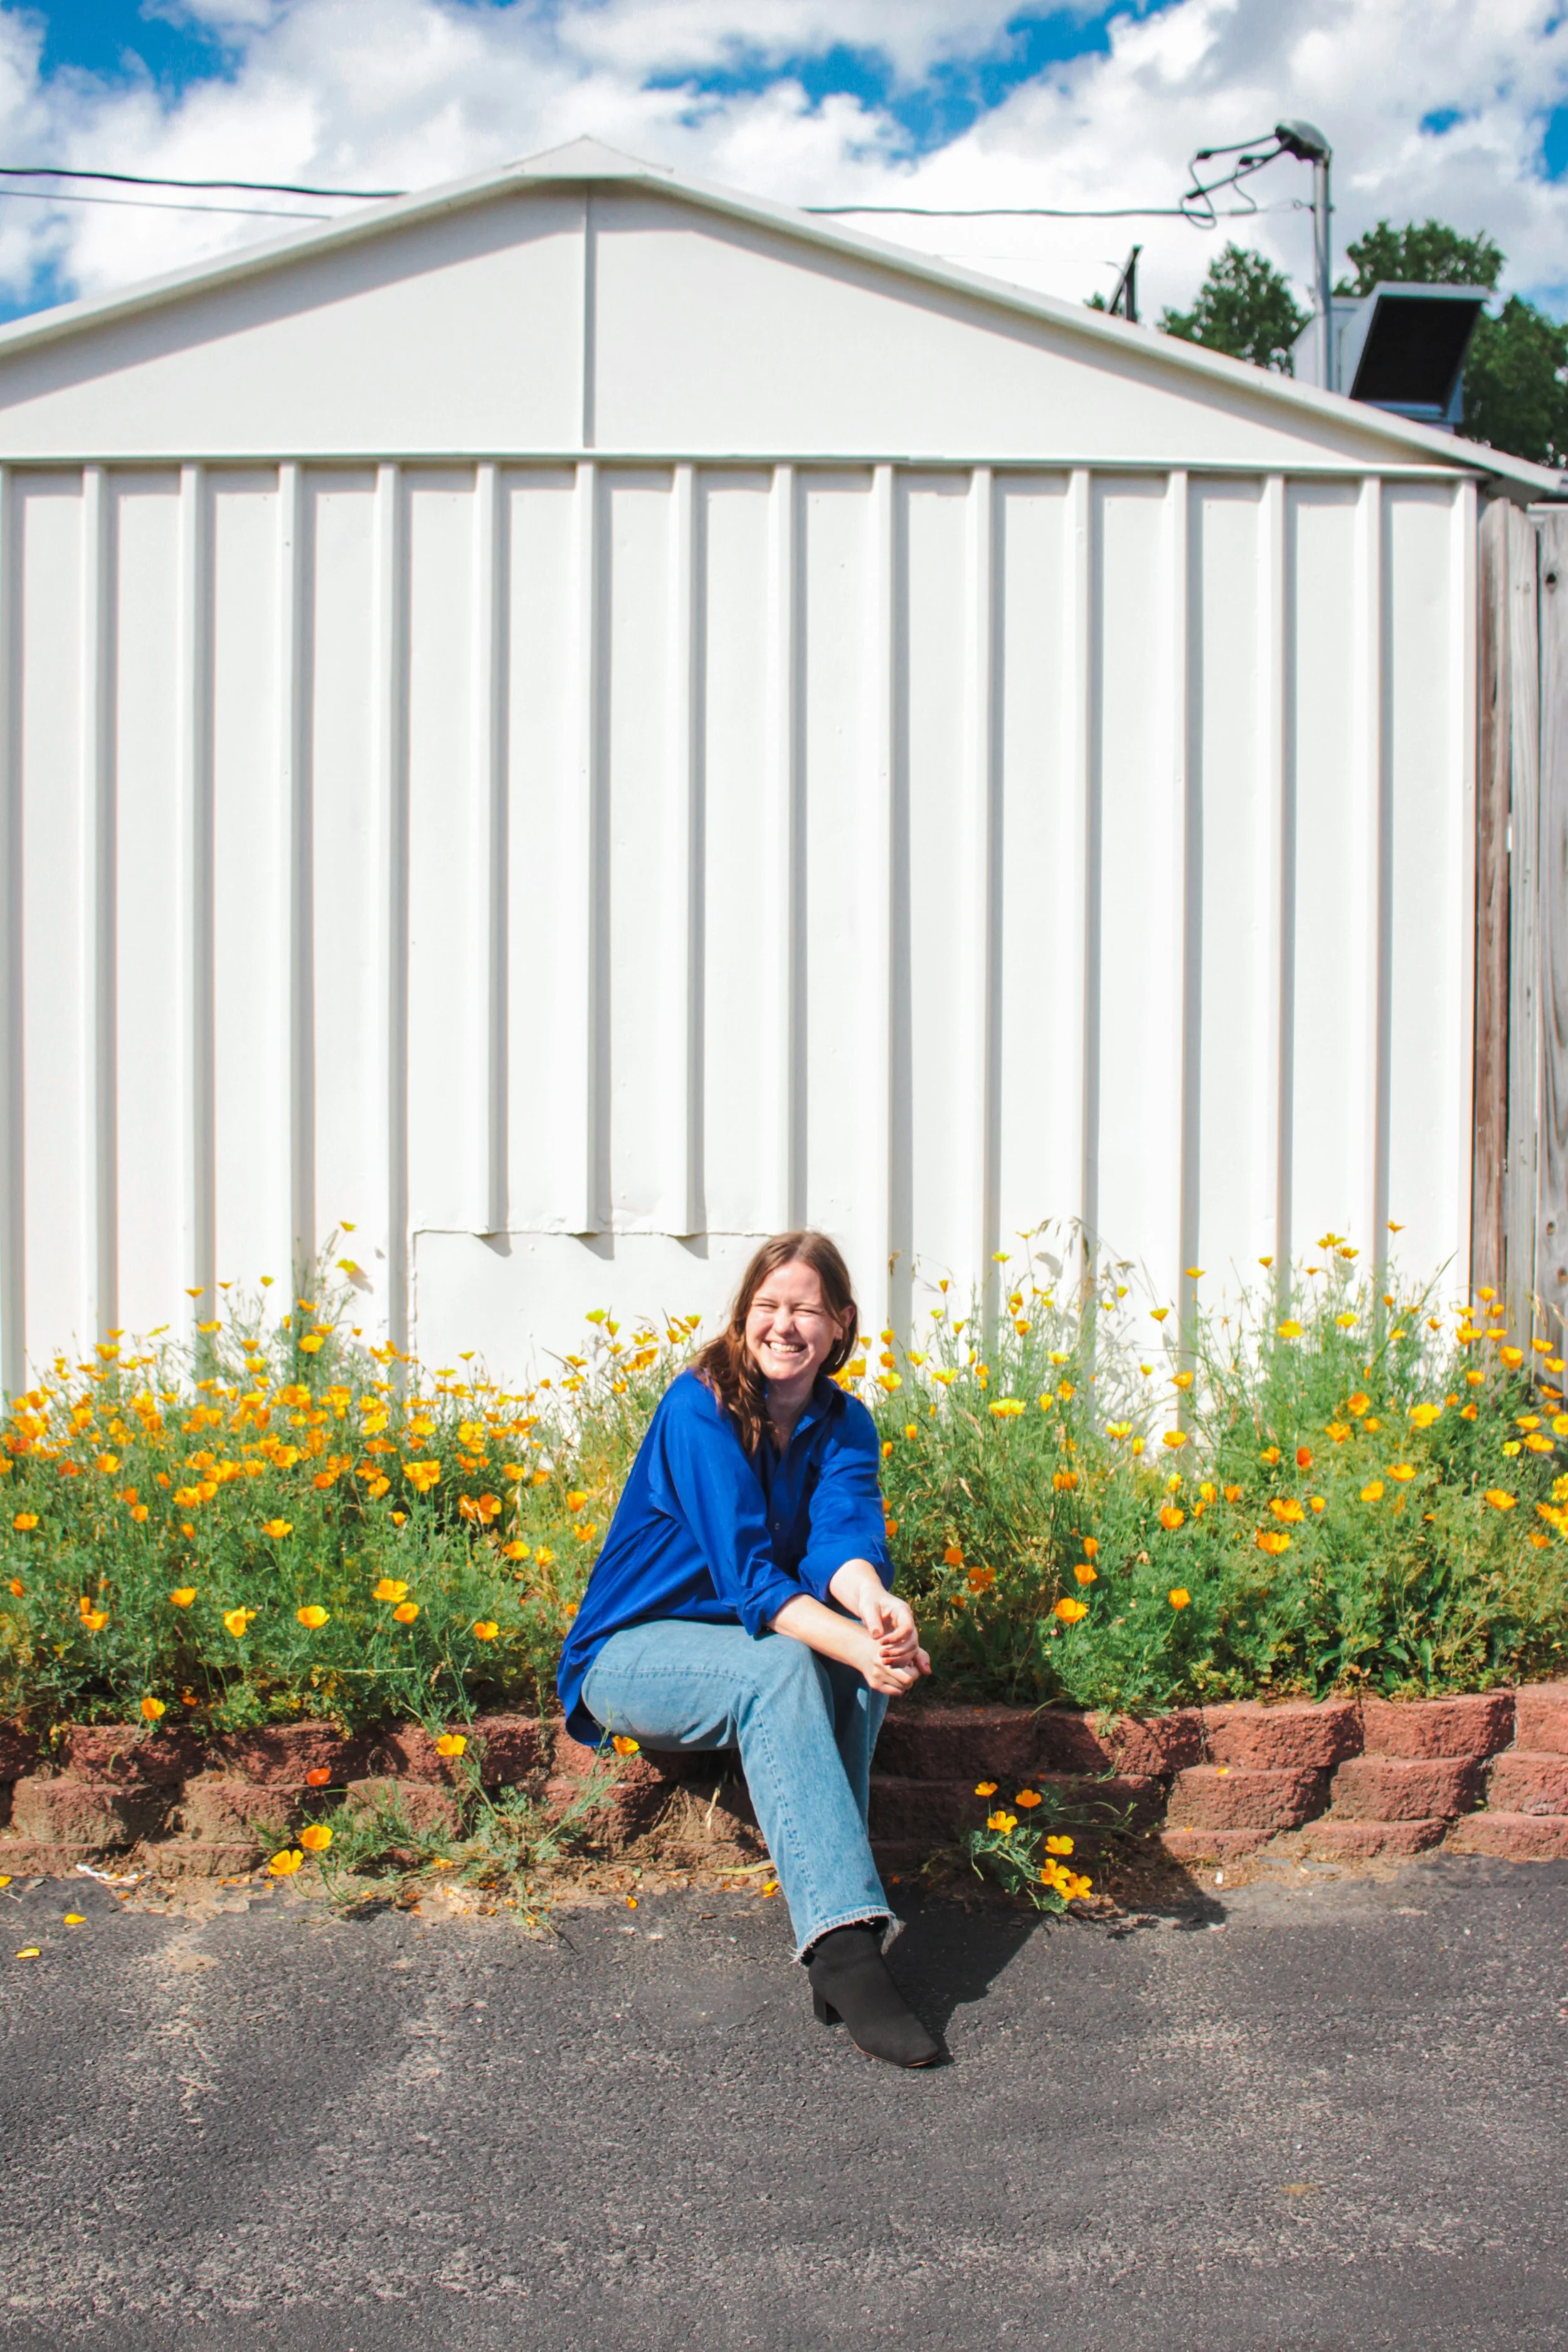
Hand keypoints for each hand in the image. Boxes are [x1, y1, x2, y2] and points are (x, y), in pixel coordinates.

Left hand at [828, 1563, 929, 1691]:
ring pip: (912, 1650)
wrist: (871, 1601)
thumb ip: (872, 1620)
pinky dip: (900, 1661)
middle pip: (913, 1641)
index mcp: (903, 1611)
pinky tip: (888, 1664)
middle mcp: (908, 1622)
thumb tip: (877, 1636)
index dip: (896, 1638)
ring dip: (900, 1658)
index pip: (908, 1628)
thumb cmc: (869, 1601)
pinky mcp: (902, 1640)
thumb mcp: (867, 1607)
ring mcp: (907, 1632)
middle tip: (882, 1655)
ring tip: (883, 1661)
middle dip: (899, 1651)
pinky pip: (907, 1653)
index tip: (881, 1642)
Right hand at [854, 1629, 927, 1696]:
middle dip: (911, 1676)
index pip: (911, 1674)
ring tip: (899, 1671)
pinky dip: (899, 1687)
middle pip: (907, 1683)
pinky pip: (895, 1692)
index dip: (914, 1667)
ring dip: (905, 1682)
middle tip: (907, 1668)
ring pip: (902, 1689)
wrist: (863, 1649)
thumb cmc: (891, 1645)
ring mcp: (876, 1676)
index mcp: (889, 1654)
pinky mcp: (873, 1684)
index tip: (909, 1661)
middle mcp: (881, 1665)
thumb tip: (928, 1672)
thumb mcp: (905, 1644)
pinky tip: (894, 1677)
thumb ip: (920, 1655)